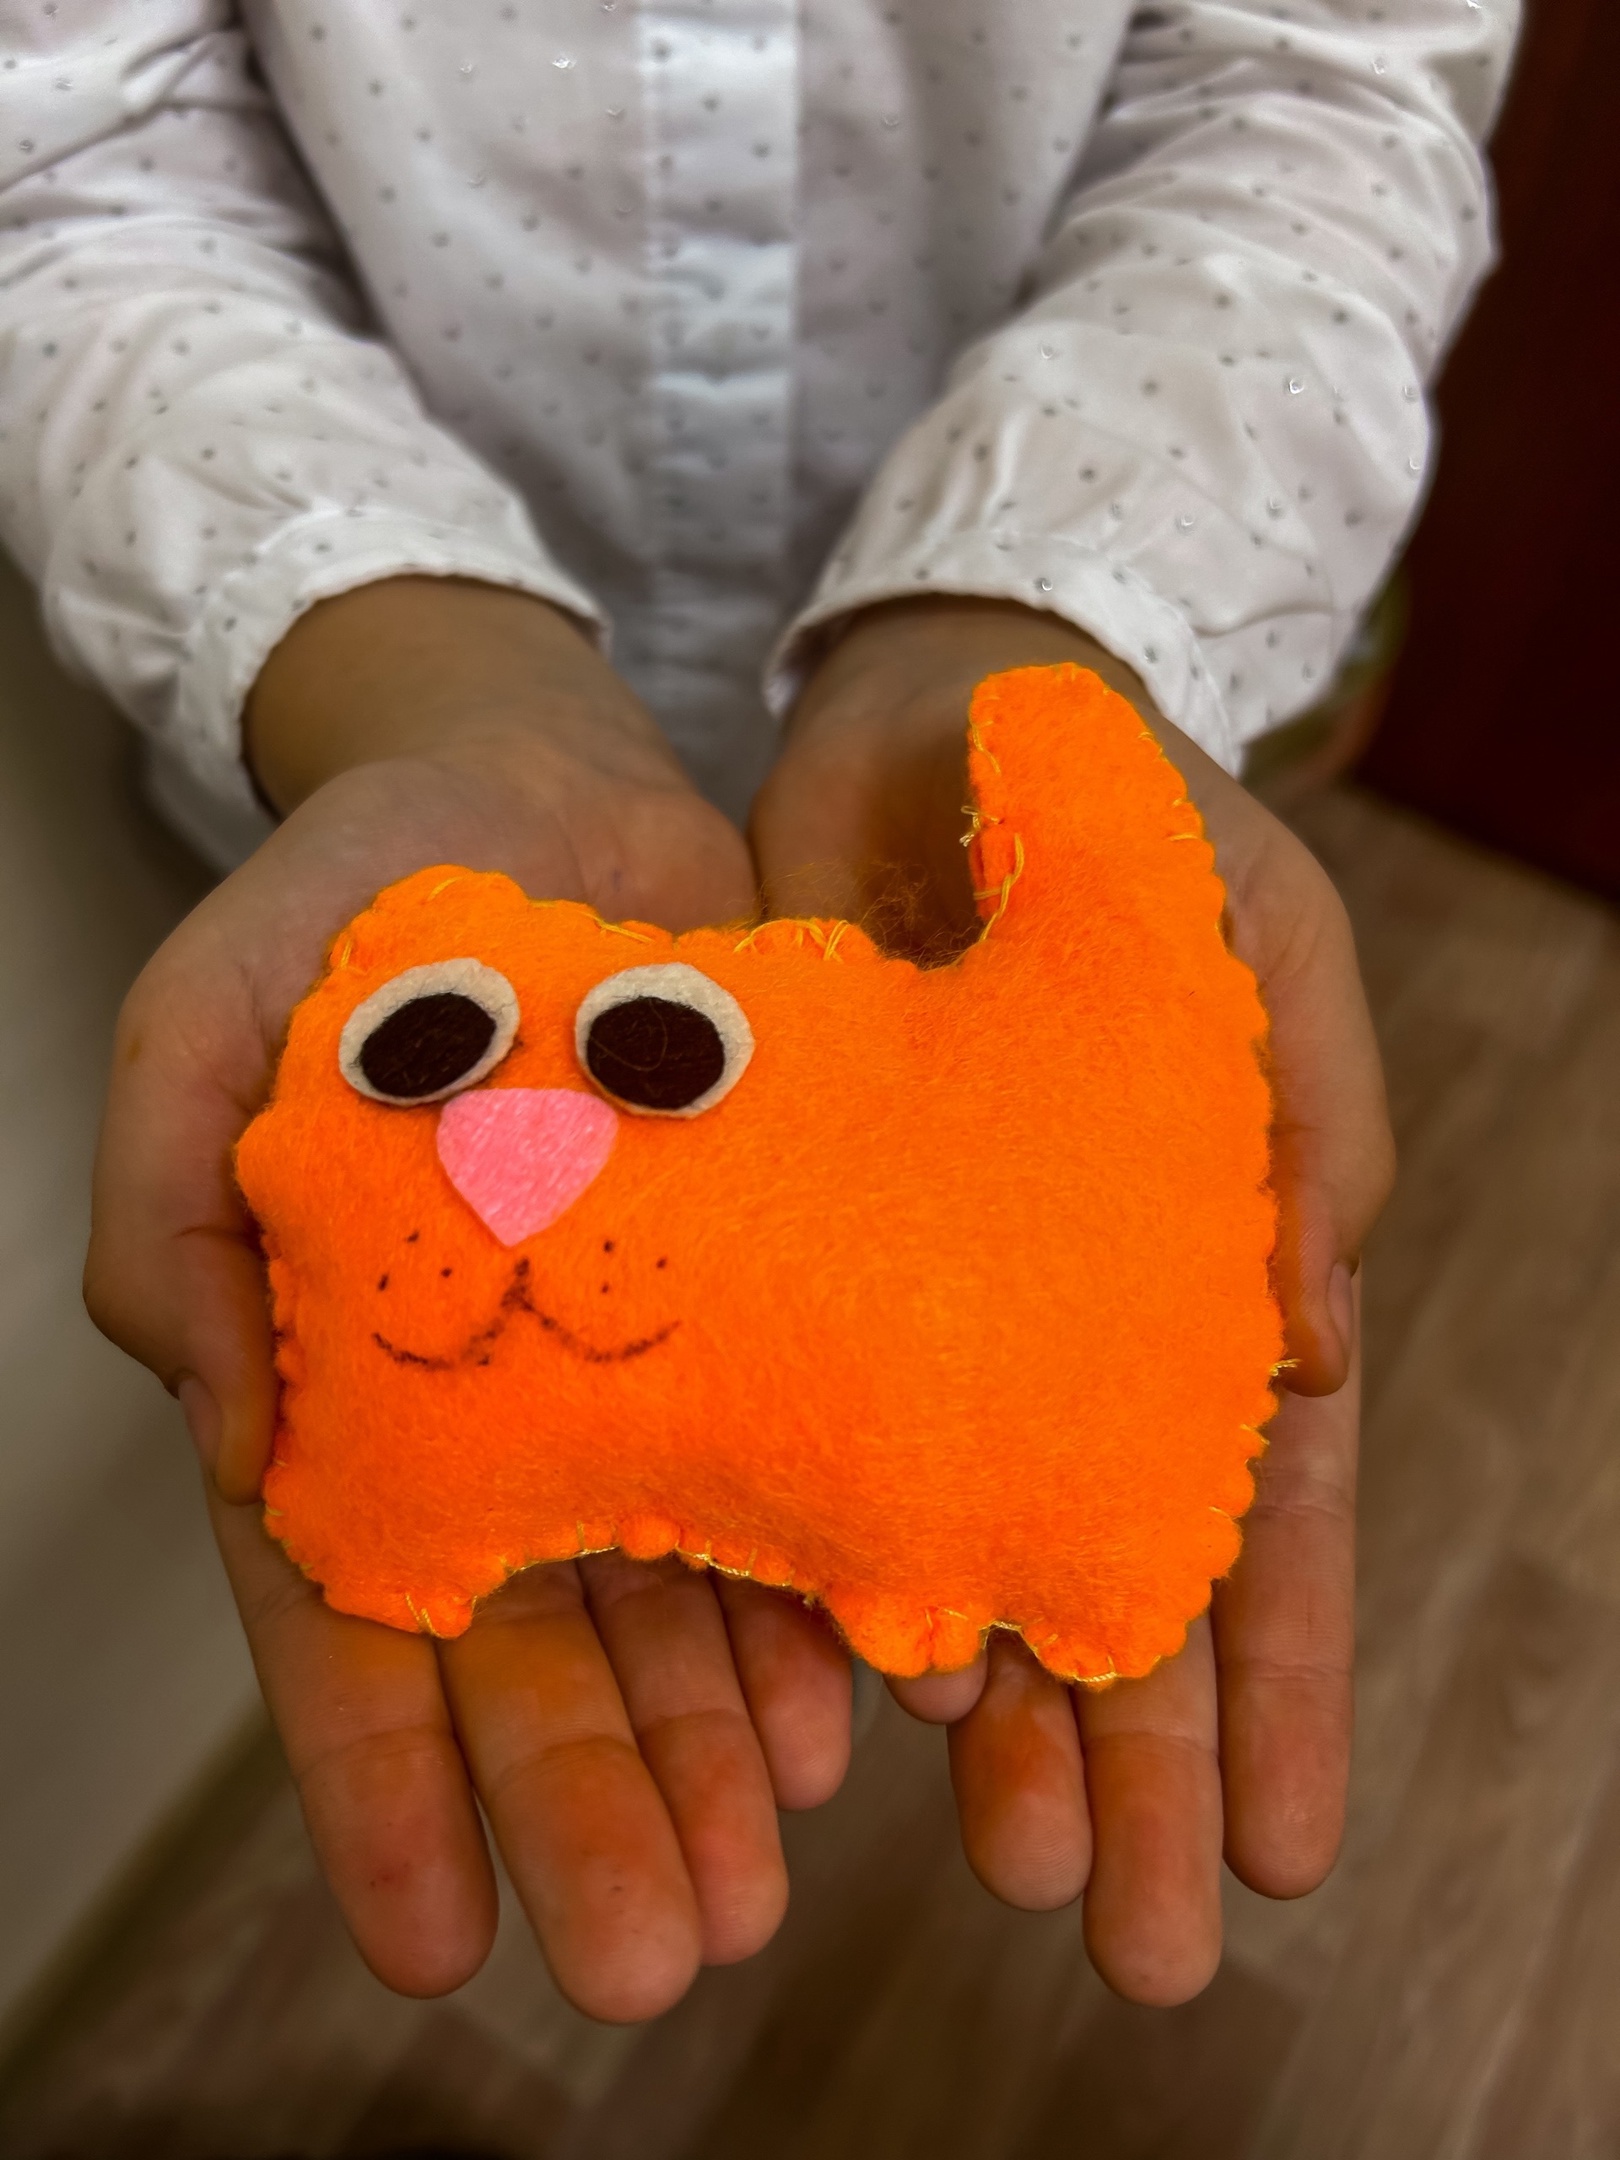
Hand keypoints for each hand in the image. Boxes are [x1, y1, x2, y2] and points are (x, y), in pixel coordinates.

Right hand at [85, 579, 852, 2018]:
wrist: (537, 786)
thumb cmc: (346, 906)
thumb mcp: (205, 1027)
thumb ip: (181, 1219)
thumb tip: (227, 1437)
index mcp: (355, 1376)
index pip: (353, 1616)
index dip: (382, 1786)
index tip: (433, 1946)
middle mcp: (506, 1403)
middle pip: (541, 1646)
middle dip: (590, 1803)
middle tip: (657, 1958)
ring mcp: (643, 1359)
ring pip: (681, 1591)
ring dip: (717, 1744)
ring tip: (768, 1881)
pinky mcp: (769, 1292)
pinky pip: (802, 1463)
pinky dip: (826, 1583)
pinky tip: (869, 1700)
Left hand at [752, 597, 1392, 2003]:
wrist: (933, 717)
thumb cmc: (1126, 814)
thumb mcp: (1255, 950)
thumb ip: (1300, 1142)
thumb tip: (1329, 1372)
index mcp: (1208, 1265)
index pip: (1257, 1503)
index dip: (1272, 1670)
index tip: (1275, 1843)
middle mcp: (1068, 1321)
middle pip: (1112, 1571)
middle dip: (1130, 1754)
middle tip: (1130, 1941)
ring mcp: (924, 1307)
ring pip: (959, 1540)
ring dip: (992, 1708)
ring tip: (995, 1866)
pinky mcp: (791, 1262)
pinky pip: (804, 1438)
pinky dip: (828, 1564)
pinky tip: (839, 1693)